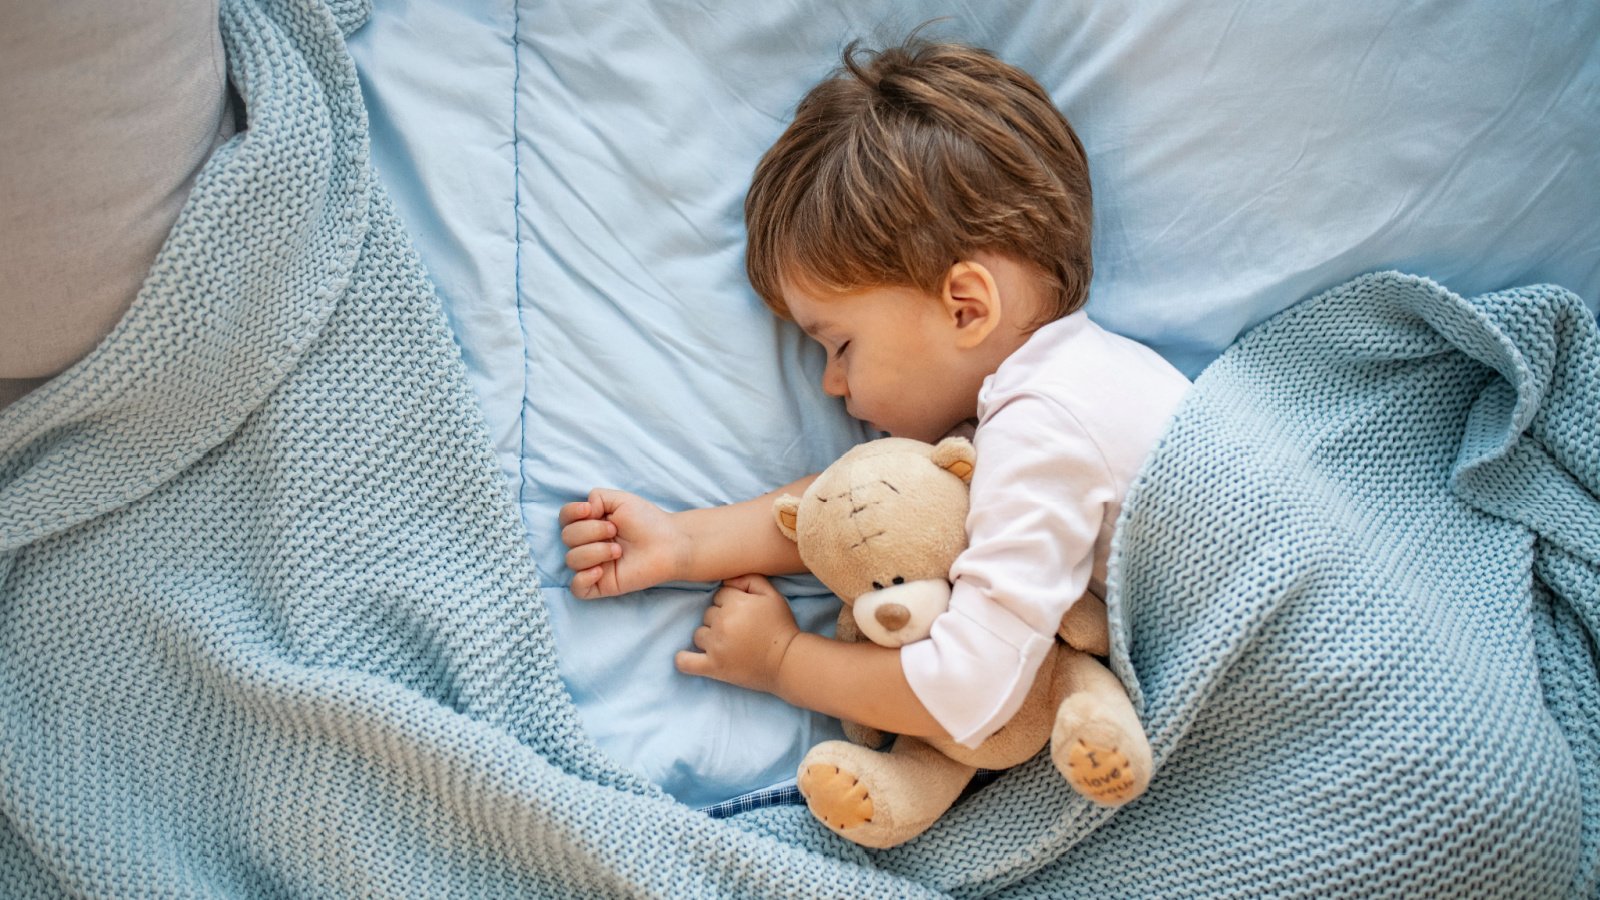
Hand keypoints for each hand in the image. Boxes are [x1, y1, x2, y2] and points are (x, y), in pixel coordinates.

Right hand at [559, 488, 687, 598]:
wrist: (669, 544)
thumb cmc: (647, 522)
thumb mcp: (621, 500)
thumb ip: (596, 497)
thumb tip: (584, 510)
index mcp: (590, 523)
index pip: (564, 518)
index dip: (571, 513)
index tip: (590, 510)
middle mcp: (588, 544)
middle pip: (567, 537)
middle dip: (591, 531)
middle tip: (615, 531)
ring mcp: (592, 565)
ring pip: (571, 560)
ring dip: (595, 551)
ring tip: (618, 551)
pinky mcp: (600, 585)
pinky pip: (576, 587)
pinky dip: (583, 578)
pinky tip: (601, 571)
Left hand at [675, 574, 799, 694]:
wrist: (788, 662)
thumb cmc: (781, 627)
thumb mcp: (772, 595)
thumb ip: (749, 579)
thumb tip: (727, 580)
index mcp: (735, 603)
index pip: (719, 596)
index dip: (731, 603)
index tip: (743, 614)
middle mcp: (722, 623)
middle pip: (708, 614)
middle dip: (720, 620)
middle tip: (739, 630)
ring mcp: (716, 646)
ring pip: (699, 634)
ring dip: (709, 637)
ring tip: (728, 644)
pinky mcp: (713, 667)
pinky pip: (685, 662)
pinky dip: (683, 659)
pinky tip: (687, 656)